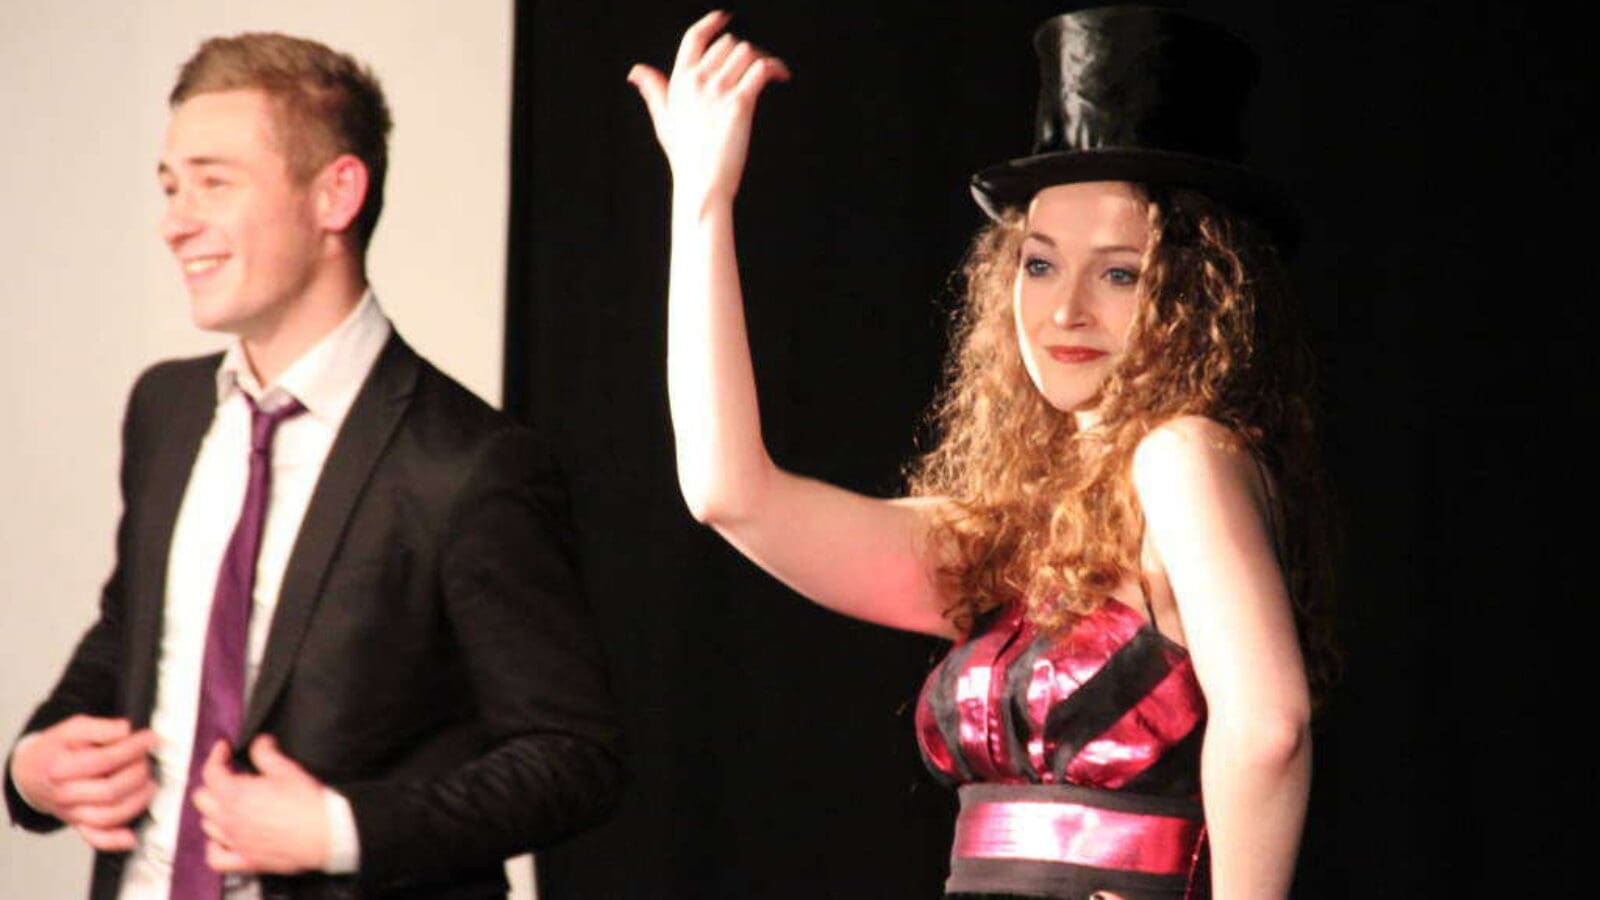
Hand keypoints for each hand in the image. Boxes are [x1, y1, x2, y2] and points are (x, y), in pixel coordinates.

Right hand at [9, 715, 157, 850]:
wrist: (31, 772)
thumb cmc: (55, 749)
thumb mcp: (72, 729)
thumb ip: (99, 728)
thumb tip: (125, 730)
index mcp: (59, 768)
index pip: (103, 761)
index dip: (132, 748)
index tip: (150, 738)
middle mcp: (64, 795)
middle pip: (110, 791)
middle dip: (137, 773)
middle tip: (147, 759)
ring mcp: (71, 813)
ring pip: (109, 816)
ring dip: (137, 800)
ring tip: (149, 783)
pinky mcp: (78, 824)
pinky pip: (96, 838)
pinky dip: (115, 840)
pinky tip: (132, 836)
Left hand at [191, 736, 329, 874]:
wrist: (326, 832)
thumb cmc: (308, 803)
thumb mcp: (287, 768)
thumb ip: (266, 753)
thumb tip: (260, 743)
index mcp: (236, 794)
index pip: (211, 771)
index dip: (216, 755)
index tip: (224, 749)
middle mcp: (229, 819)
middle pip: (202, 798)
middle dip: (212, 782)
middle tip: (228, 775)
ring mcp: (235, 841)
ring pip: (207, 825)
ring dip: (214, 811)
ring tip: (228, 804)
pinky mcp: (246, 860)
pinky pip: (216, 857)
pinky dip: (214, 847)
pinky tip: (223, 839)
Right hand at [627, 9, 791, 213]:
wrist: (701, 182)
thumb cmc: (685, 154)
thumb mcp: (663, 118)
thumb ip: (654, 90)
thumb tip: (636, 71)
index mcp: (679, 80)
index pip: (694, 38)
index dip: (711, 23)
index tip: (724, 17)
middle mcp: (698, 80)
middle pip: (727, 44)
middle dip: (742, 54)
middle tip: (752, 69)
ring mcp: (719, 89)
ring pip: (746, 51)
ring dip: (760, 59)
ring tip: (766, 74)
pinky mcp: (740, 102)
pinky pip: (761, 69)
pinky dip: (775, 68)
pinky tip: (781, 76)